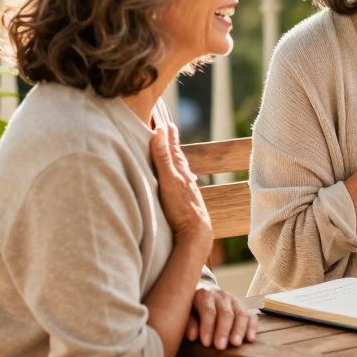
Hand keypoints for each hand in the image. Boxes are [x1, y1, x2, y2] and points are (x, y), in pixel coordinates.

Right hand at [150, 124, 210, 243]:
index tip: (167, 123)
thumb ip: (163, 158)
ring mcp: (188, 190)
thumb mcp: (168, 180)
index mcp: (181, 171)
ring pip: (181, 170)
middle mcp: (186, 178)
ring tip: (174, 152)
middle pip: (178, 157)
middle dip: (172, 144)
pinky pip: (182, 182)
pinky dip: (179, 175)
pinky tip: (182, 179)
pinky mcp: (187, 202)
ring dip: (175, 159)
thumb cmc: (181, 207)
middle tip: (170, 130)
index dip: (169, 136)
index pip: (173, 149)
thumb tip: (160, 132)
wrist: (196, 232)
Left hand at [185, 285, 257, 348]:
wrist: (203, 296)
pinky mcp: (244, 308)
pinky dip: (252, 327)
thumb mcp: (187, 313)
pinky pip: (251, 316)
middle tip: (220, 346)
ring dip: (239, 330)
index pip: (208, 311)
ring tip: (235, 343)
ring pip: (241, 314)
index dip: (208, 327)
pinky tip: (250, 338)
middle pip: (225, 313)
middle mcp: (222, 296)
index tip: (206, 343)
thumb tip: (193, 336)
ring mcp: (235, 301)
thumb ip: (190, 324)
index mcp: (205, 295)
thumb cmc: (193, 309)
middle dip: (223, 331)